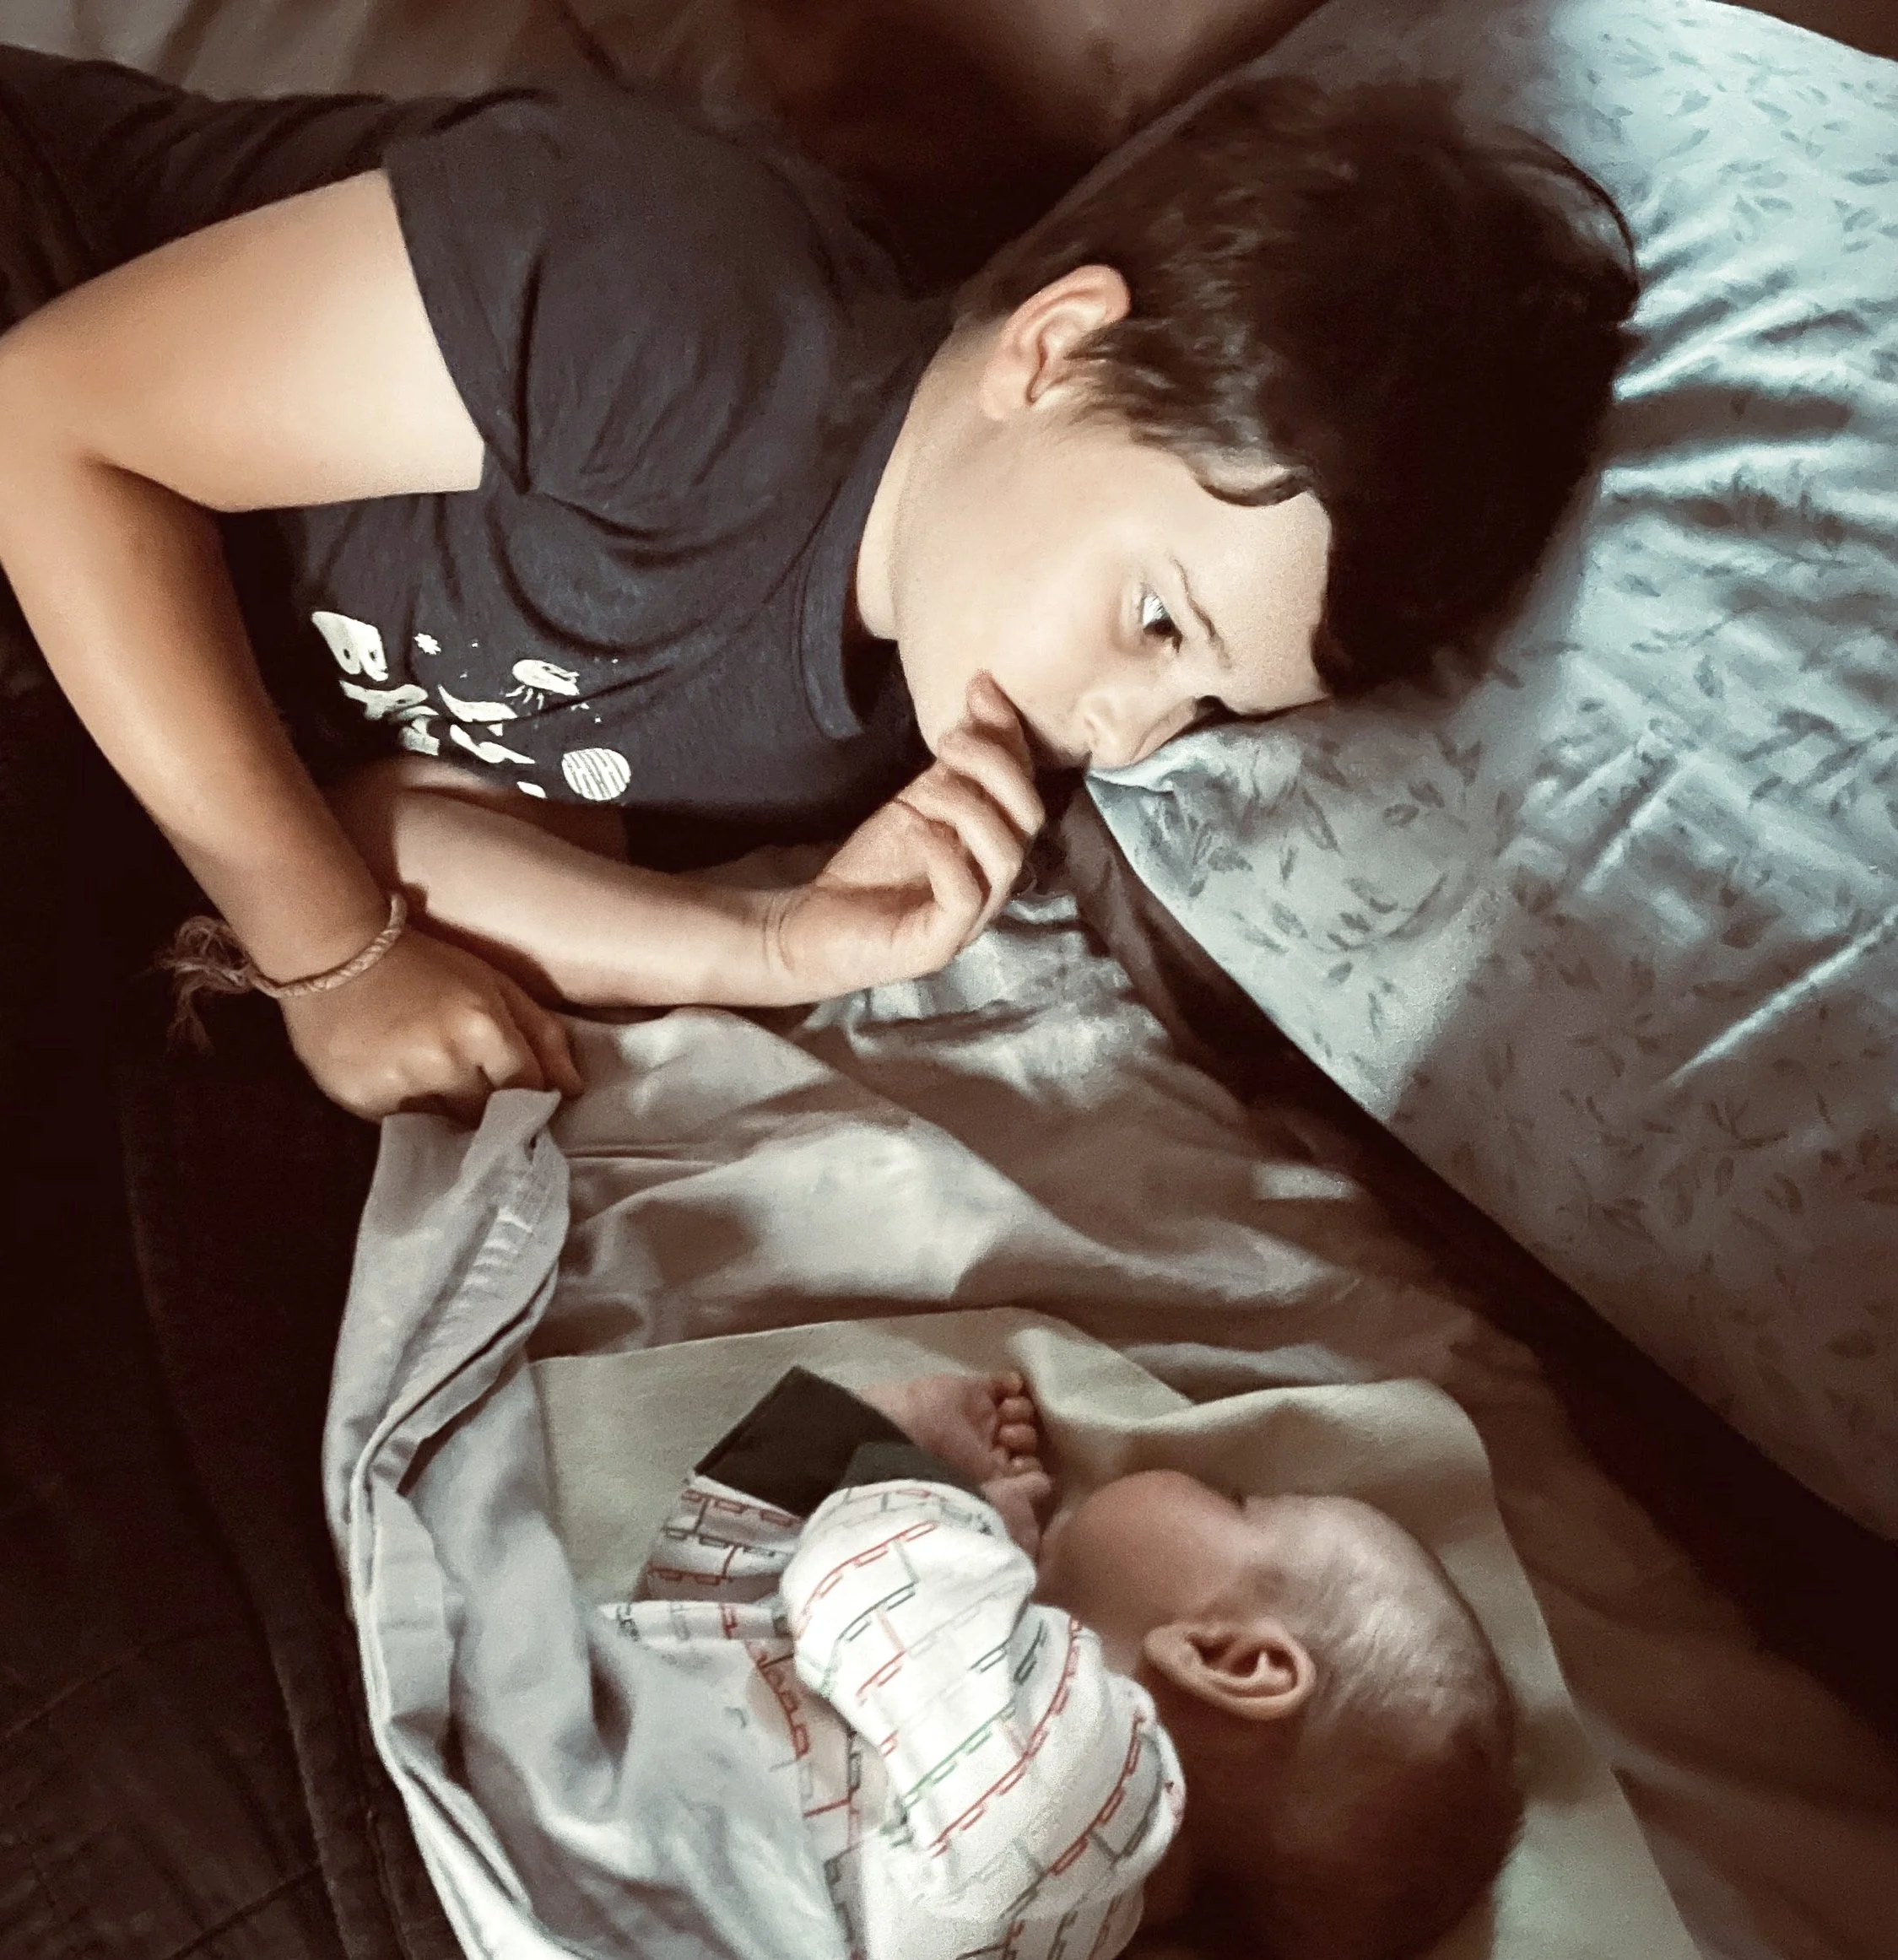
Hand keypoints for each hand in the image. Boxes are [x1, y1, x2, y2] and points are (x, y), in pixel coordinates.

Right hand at [279, 922, 584, 1122]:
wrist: (334, 952)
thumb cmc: (426, 964)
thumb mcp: (495, 983)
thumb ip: (542, 1033)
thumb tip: (575, 1089)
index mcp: (484, 1027)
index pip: (530, 1090)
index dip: (532, 1096)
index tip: (525, 1094)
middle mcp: (445, 1062)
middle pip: (492, 1116)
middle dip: (493, 1106)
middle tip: (478, 1085)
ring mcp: (401, 1085)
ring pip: (450, 1127)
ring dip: (452, 1111)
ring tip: (436, 1078)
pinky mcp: (362, 1102)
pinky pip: (406, 1127)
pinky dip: (413, 1113)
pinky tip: (403, 1080)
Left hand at [764, 673, 1042, 999]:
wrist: (813, 921)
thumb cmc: (870, 867)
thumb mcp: (918, 800)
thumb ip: (956, 763)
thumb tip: (984, 694)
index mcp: (994, 845)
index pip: (1027, 786)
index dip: (1010, 736)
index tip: (980, 687)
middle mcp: (993, 882)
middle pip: (1029, 819)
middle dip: (995, 768)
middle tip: (948, 741)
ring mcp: (972, 919)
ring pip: (1005, 857)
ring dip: (968, 807)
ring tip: (925, 789)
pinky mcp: (938, 945)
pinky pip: (965, 898)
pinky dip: (946, 856)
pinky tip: (917, 829)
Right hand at [859, 1370, 1053, 1556]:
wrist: (904, 1436)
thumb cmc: (943, 1474)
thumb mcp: (983, 1496)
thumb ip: (1018, 1492)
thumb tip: (1047, 1484)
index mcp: (986, 1477)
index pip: (1023, 1470)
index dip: (1030, 1467)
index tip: (1022, 1465)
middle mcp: (985, 1446)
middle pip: (1024, 1438)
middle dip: (1024, 1438)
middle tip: (1006, 1439)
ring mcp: (981, 1416)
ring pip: (1019, 1410)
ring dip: (1021, 1412)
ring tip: (1004, 1417)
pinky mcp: (974, 1388)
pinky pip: (1004, 1382)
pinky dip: (1013, 1384)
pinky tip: (1009, 1390)